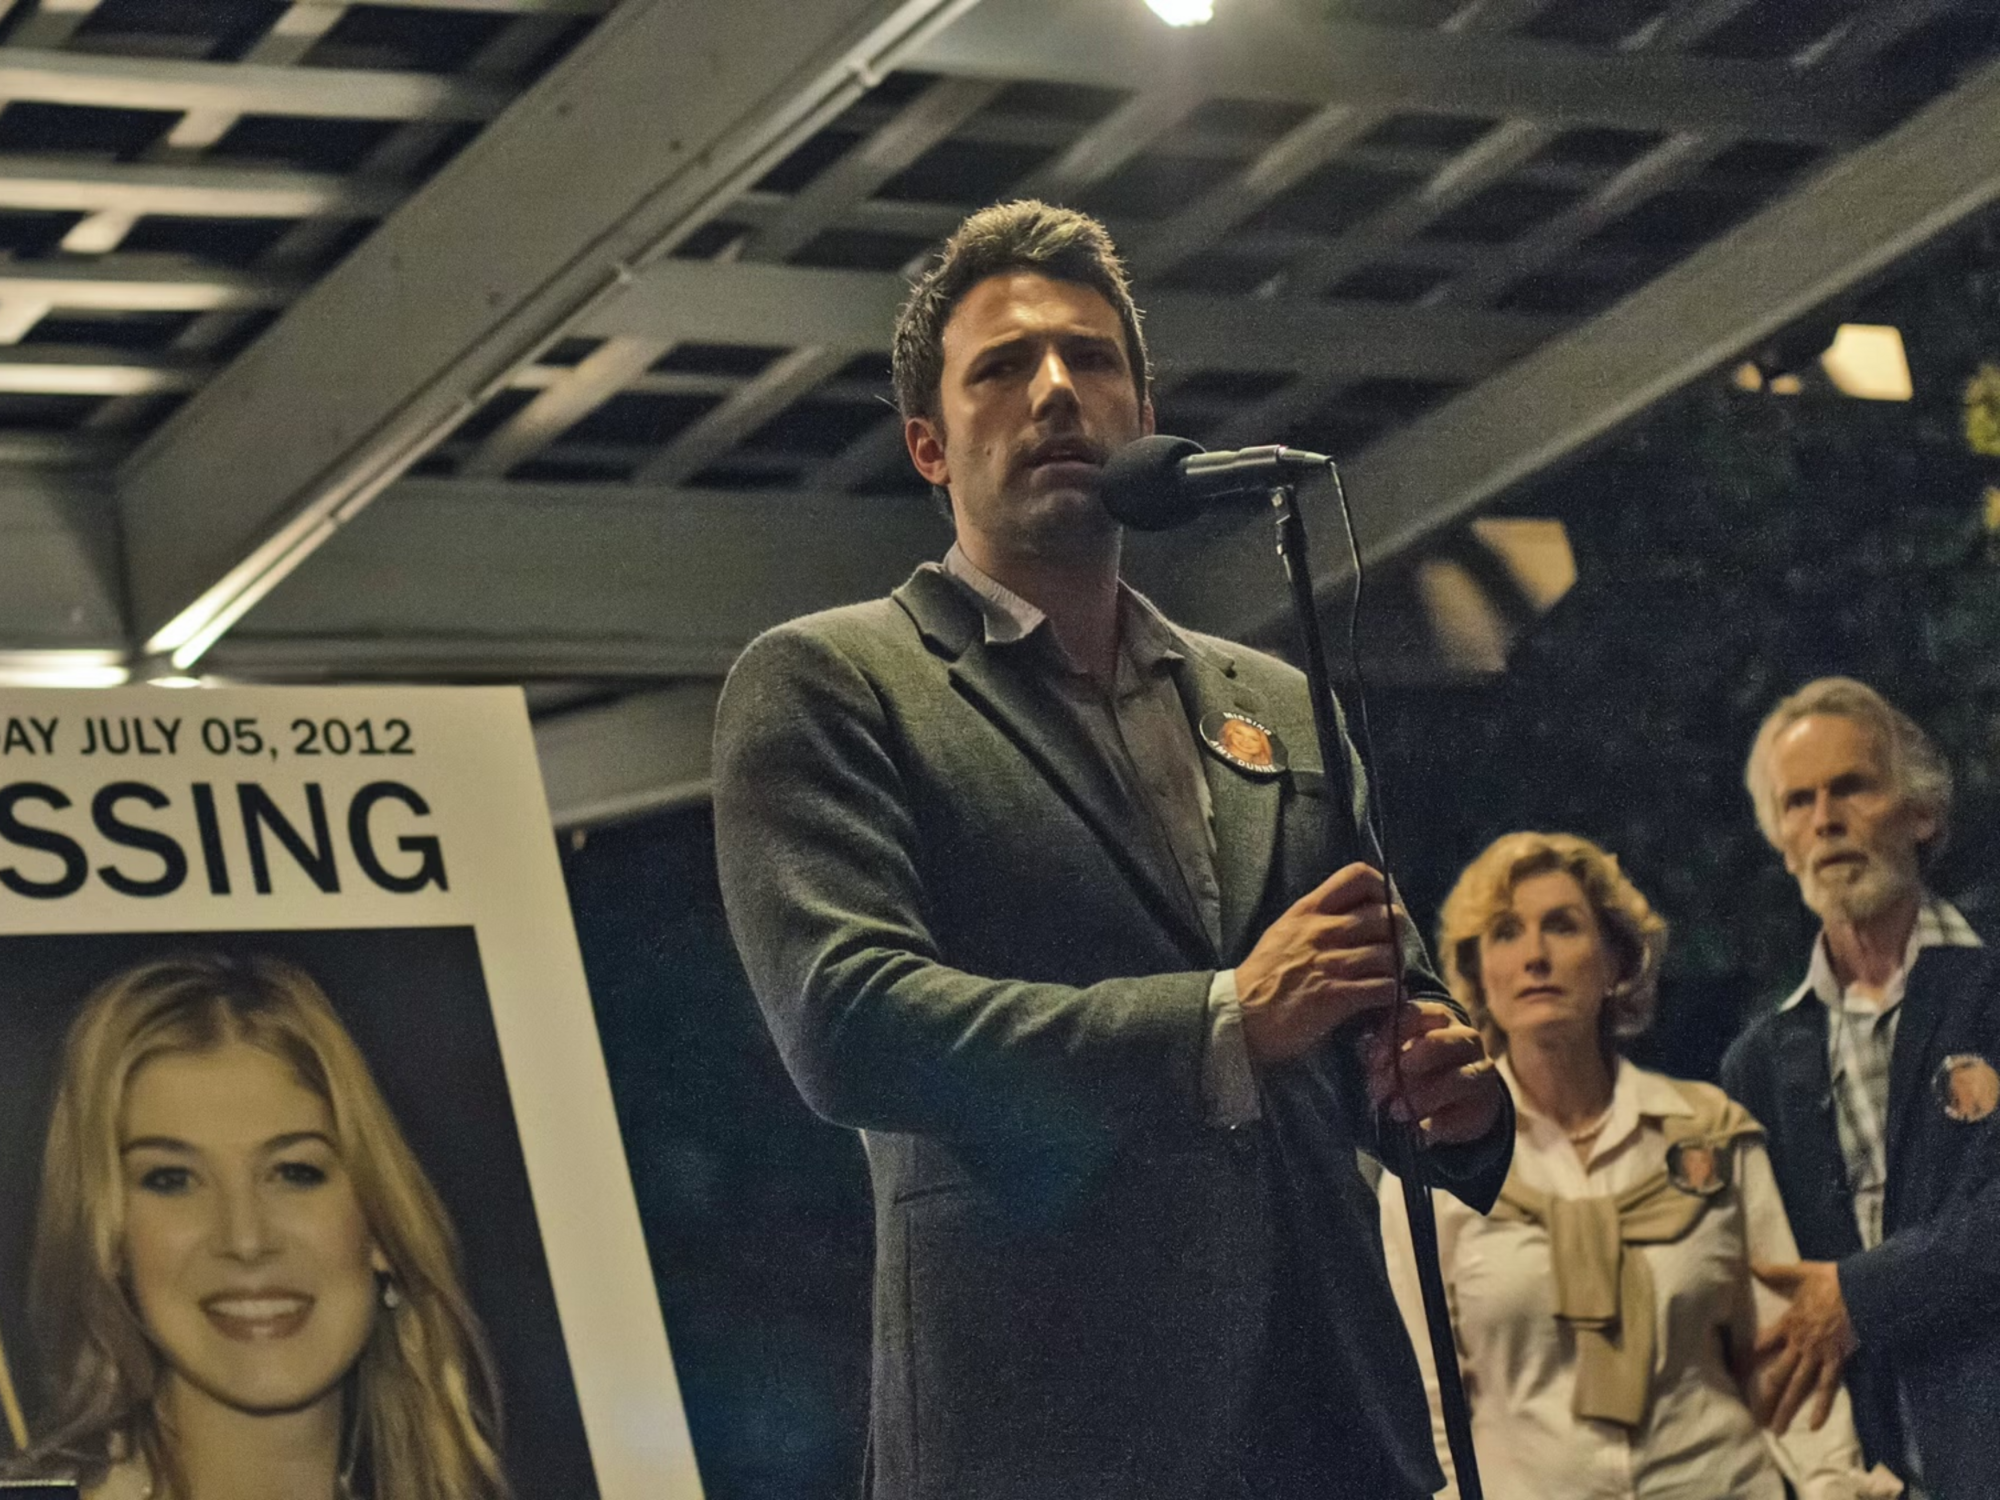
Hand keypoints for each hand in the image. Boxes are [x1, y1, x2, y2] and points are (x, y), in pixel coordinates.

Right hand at [1237, 863, 1400, 1065]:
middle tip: (1391, 951)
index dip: (1382, 888)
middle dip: (1396, 936)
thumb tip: (1351, 910)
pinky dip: (1390, 994)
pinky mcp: (1337, 997)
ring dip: (1394, 969)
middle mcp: (1321, 931)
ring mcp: (1330, 963)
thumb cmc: (1263, 976)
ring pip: (1390, 954)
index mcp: (1308, 911)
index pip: (1357, 876)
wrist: (1241, 1016)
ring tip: (1386, 978)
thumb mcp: (1283, 931)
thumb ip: (1315, 917)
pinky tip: (1381, 1000)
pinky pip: (1384, 987)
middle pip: (1385, 916)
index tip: (1382, 907)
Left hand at [1362, 1001, 1503, 1143]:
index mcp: (1440, 1020)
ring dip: (1424, 1096)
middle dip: (1412, 1062)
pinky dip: (1440, 1124)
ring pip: (1459, 1079)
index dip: (1394, 1034)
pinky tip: (1420, 1130)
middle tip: (1384, 1083)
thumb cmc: (1416, 1070)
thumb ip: (1382, 1051)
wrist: (1455, 1103)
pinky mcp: (1485, 1105)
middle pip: (1444, 1042)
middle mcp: (1466, 1041)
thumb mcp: (1396, 1056)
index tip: (1373, 1058)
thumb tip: (1364, 1049)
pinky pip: (1466, 1113)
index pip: (1420, 1014)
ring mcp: (1480, 1072)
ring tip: (1397, 1111)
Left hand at [1751, 1259, 1856, 1432]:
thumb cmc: (1830, 1281)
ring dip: (1787, 1409)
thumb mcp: (1798, 1272)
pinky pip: (1827, 1389)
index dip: (1746, 1358)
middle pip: (1777, 1376)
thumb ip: (1774, 1271)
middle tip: (1754, 1419)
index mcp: (1787, 1324)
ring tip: (1777, 1430)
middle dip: (1765, 1398)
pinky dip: (1821, 1407)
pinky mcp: (1837, 1363)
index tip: (1733, 1373)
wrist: (1861, 1291)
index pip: (1760, 1344)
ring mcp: (1818, 1357)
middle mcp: (1798, 1345)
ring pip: (1798, 1388)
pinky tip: (1814, 1425)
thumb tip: (1751, 1263)